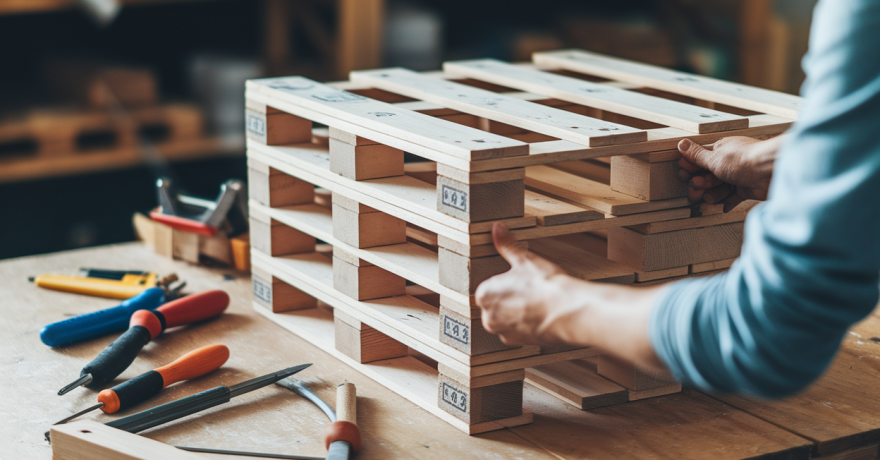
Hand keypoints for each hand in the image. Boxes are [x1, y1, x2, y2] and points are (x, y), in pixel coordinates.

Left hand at [475, 224, 667, 370]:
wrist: (569, 311)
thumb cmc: (546, 285)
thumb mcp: (525, 259)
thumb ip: (507, 244)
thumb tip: (497, 229)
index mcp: (484, 295)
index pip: (489, 288)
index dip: (506, 283)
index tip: (519, 281)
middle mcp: (489, 317)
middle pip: (496, 304)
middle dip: (510, 299)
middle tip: (528, 291)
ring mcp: (503, 333)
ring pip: (506, 319)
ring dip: (517, 313)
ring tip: (535, 302)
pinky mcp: (519, 343)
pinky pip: (518, 331)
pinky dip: (527, 324)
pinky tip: (539, 315)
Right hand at [677, 136, 781, 211]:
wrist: (770, 171)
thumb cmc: (744, 160)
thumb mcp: (714, 157)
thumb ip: (697, 155)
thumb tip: (682, 144)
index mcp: (721, 150)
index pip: (701, 158)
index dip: (691, 167)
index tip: (684, 174)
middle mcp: (729, 162)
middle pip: (709, 175)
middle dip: (700, 183)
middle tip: (695, 189)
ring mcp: (739, 176)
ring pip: (720, 187)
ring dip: (712, 194)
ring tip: (708, 199)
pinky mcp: (747, 188)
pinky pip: (734, 197)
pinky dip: (728, 202)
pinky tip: (723, 207)